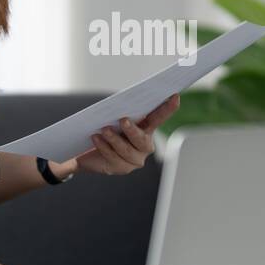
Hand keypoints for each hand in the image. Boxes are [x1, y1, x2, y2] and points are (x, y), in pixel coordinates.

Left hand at [54, 92, 180, 177]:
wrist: (88, 151)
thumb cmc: (104, 129)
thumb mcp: (112, 118)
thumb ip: (120, 112)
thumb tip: (119, 105)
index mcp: (147, 129)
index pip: (159, 118)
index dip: (167, 109)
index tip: (175, 96)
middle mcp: (144, 146)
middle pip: (142, 139)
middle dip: (133, 130)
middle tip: (123, 120)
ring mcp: (134, 159)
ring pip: (126, 150)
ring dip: (114, 139)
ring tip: (104, 130)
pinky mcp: (121, 168)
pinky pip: (113, 158)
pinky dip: (104, 146)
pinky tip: (96, 138)